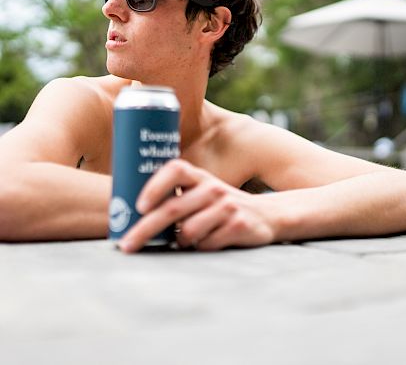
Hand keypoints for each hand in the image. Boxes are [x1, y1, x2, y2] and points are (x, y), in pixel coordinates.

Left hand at [118, 159, 276, 252]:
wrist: (267, 214)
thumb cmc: (222, 206)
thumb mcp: (203, 193)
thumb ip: (179, 197)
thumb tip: (135, 216)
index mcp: (200, 177)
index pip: (175, 169)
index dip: (155, 185)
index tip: (139, 205)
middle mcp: (213, 188)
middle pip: (172, 209)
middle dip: (144, 229)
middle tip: (127, 245)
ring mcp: (227, 206)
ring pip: (188, 231)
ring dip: (180, 242)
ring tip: (185, 241)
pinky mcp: (238, 225)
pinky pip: (207, 244)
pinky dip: (201, 248)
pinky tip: (208, 242)